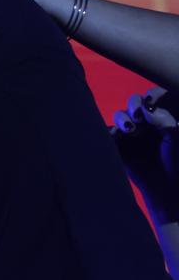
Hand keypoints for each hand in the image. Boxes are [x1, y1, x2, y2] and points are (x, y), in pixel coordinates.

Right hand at [112, 87, 178, 224]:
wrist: (165, 185)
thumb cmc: (175, 160)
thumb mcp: (174, 136)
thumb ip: (162, 118)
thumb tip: (146, 107)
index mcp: (161, 117)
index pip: (153, 97)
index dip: (151, 94)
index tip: (151, 99)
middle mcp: (145, 121)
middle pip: (134, 102)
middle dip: (134, 104)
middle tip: (139, 115)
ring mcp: (130, 132)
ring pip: (120, 115)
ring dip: (122, 118)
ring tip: (129, 129)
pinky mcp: (117, 144)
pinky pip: (108, 132)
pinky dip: (111, 131)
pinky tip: (116, 136)